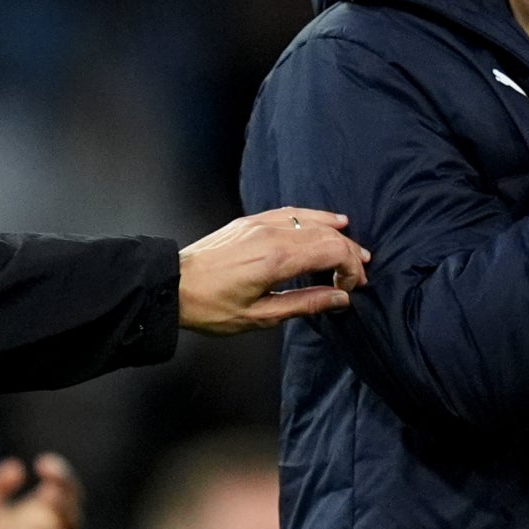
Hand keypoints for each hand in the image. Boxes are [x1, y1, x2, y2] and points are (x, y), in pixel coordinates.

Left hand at [178, 208, 368, 335]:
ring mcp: (260, 223)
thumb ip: (304, 304)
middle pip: (326, 234)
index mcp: (276, 258)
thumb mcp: (260, 316)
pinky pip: (291, 213)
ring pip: (311, 219)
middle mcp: (271, 234)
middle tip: (356, 275)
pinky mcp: (250, 221)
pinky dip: (314, 217)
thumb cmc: (211, 306)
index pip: (332, 250)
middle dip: (348, 253)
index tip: (350, 289)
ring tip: (352, 251)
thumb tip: (340, 298)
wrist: (172, 285)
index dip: (349, 268)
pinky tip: (328, 222)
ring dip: (336, 234)